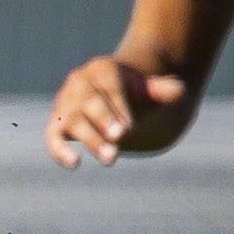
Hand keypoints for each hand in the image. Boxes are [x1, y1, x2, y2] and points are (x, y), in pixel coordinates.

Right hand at [47, 53, 191, 168]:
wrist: (112, 98)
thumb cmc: (133, 94)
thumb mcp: (148, 90)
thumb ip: (161, 90)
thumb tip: (179, 90)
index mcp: (101, 69)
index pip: (109, 86)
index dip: (119, 106)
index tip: (129, 128)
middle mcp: (78, 83)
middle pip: (89, 102)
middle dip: (104, 120)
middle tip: (121, 137)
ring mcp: (65, 104)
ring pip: (74, 122)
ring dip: (92, 140)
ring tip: (112, 159)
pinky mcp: (57, 125)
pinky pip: (53, 138)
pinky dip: (60, 151)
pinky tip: (74, 163)